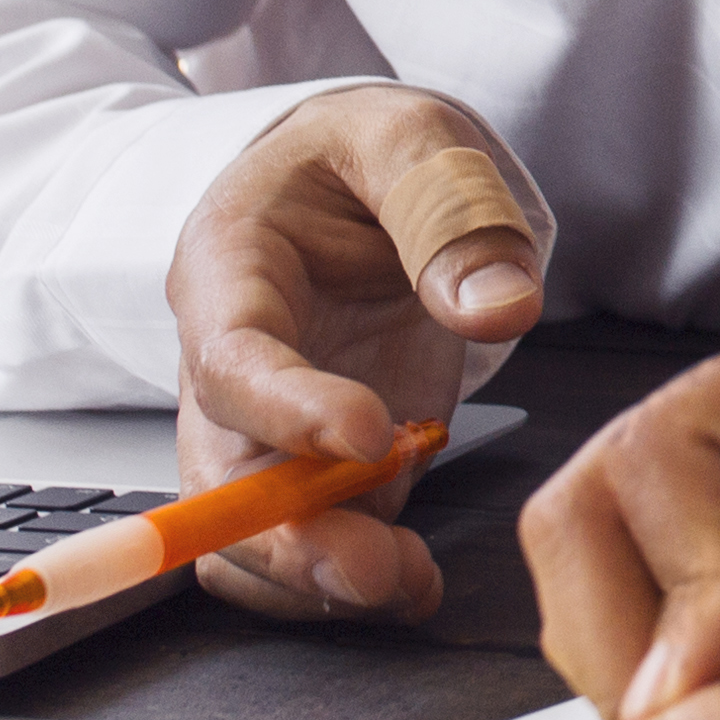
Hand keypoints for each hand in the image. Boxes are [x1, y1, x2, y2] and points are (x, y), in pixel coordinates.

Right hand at [164, 88, 545, 622]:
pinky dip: (349, 581)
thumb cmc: (367, 151)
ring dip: (316, 576)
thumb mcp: (414, 138)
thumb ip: (453, 214)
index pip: (231, 358)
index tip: (370, 435)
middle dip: (284, 538)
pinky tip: (414, 581)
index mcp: (228, 267)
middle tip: (375, 566)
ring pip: (247, 535)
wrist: (358, 179)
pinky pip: (304, 547)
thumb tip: (502, 307)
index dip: (288, 410)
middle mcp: (227, 362)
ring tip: (408, 580)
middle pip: (217, 476)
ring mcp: (265, 427)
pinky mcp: (315, 468)